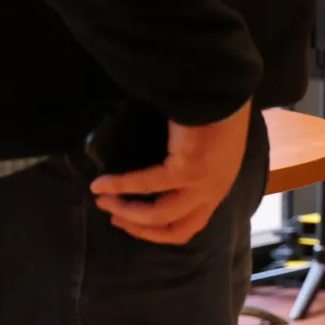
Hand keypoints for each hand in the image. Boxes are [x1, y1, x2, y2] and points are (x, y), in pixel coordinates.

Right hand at [90, 101, 252, 244]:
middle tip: (111, 215)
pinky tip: (101, 184)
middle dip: (136, 226)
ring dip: (126, 211)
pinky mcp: (189, 169)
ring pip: (159, 215)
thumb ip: (188, 172)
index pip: (188, 227)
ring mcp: (203, 183)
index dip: (156, 232)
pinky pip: (148, 185)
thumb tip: (155, 182)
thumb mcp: (208, 152)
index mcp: (217, 188)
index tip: (129, 223)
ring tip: (102, 201)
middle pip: (172, 228)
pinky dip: (121, 185)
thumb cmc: (213, 114)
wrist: (223, 92)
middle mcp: (213, 191)